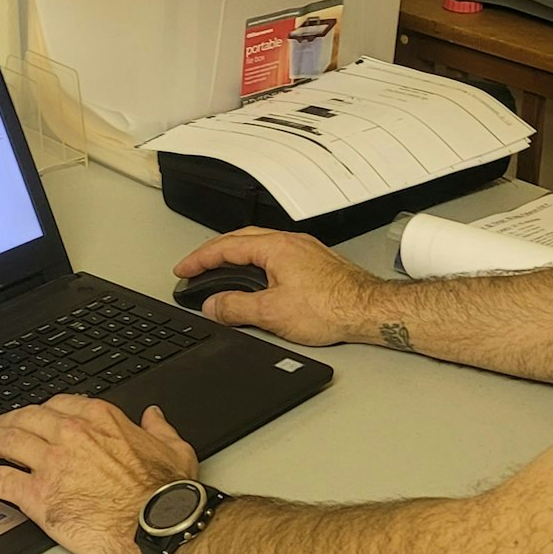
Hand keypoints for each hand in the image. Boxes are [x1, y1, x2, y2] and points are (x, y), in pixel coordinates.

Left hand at [0, 396, 197, 553]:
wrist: (158, 526)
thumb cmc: (167, 494)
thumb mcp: (174, 449)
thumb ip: (159, 429)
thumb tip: (153, 417)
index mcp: (101, 420)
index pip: (60, 405)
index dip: (42, 410)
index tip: (35, 416)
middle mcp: (71, 434)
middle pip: (26, 418)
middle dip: (6, 420)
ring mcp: (51, 463)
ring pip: (6, 441)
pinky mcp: (37, 495)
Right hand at [174, 226, 384, 345]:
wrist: (369, 311)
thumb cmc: (332, 307)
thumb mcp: (272, 313)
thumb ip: (236, 308)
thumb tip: (213, 306)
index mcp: (276, 248)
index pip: (225, 247)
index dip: (199, 259)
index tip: (183, 270)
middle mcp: (291, 243)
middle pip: (241, 240)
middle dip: (214, 254)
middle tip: (196, 269)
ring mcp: (305, 252)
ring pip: (260, 247)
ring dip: (236, 258)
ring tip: (221, 275)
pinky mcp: (316, 265)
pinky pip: (276, 257)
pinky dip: (256, 265)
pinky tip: (257, 281)